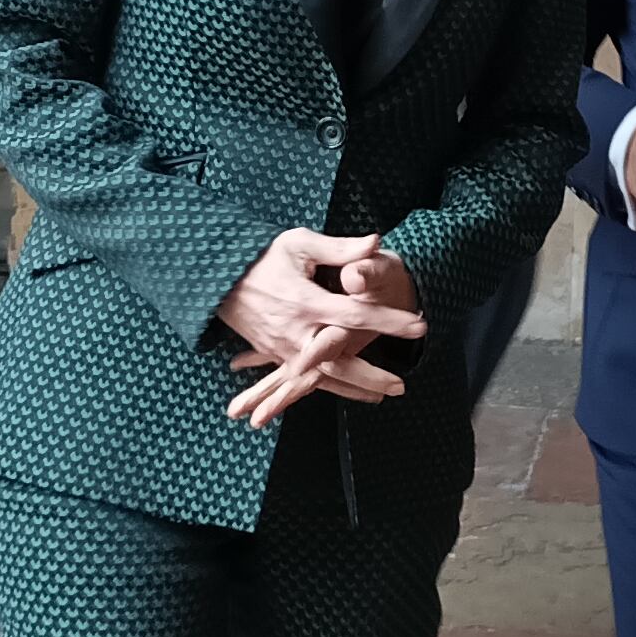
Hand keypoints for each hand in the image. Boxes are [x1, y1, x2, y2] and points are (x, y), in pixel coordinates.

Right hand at [218, 234, 423, 427]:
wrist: (217, 276)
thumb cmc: (263, 255)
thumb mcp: (300, 244)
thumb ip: (340, 249)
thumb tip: (376, 242)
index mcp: (305, 301)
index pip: (356, 314)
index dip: (389, 320)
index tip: (418, 325)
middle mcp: (295, 331)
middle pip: (339, 361)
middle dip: (371, 375)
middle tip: (402, 384)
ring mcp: (283, 346)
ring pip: (322, 376)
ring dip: (352, 388)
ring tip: (384, 394)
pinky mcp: (275, 353)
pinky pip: (304, 377)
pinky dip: (328, 386)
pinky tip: (350, 392)